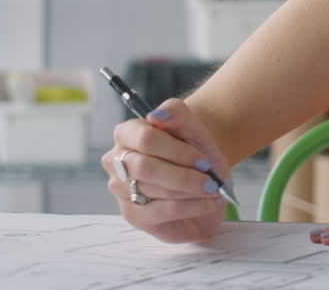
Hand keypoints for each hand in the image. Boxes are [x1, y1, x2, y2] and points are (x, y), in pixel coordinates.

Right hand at [101, 97, 232, 243]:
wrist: (204, 173)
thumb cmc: (193, 147)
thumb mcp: (193, 127)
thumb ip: (176, 113)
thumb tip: (157, 115)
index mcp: (126, 134)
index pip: (145, 139)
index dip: (177, 152)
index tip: (204, 161)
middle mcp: (116, 161)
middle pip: (146, 168)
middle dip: (184, 176)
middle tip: (211, 181)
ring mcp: (120, 189)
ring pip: (154, 190)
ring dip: (189, 191)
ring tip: (212, 190)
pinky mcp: (132, 214)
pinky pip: (159, 212)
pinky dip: (190, 207)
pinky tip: (207, 203)